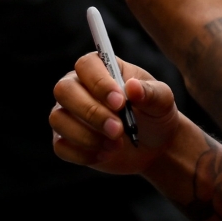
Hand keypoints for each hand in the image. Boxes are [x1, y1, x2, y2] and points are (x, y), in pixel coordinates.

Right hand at [51, 52, 183, 175]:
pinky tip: (105, 154)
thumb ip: (150, 92)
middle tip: (119, 130)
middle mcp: (78, 86)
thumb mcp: (162, 101)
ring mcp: (68, 113)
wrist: (153, 146)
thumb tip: (132, 87)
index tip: (120, 102)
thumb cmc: (155, 114)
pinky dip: (84, 154)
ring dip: (88, 136)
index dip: (99, 83)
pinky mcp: (65, 139)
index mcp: (100, 68)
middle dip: (91, 113)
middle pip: (64, 90)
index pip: (86, 65)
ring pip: (59, 119)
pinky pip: (61, 146)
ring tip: (117, 144)